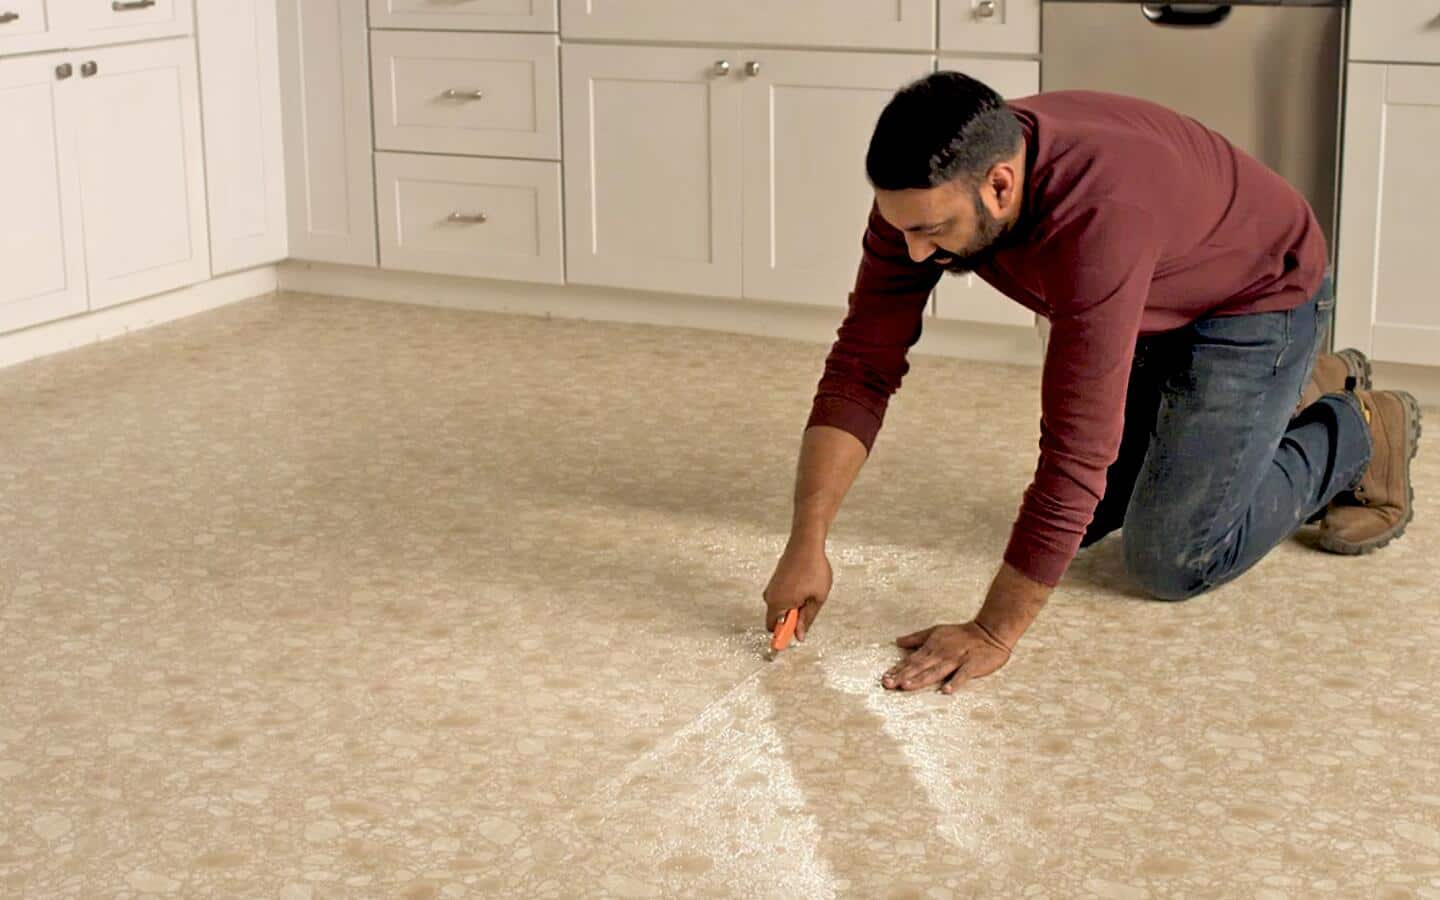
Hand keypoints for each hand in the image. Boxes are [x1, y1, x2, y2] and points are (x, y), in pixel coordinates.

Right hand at [762, 540, 832, 640]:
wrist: (806, 543)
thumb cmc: (813, 569)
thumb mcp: (817, 598)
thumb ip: (806, 619)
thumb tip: (799, 636)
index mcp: (778, 603)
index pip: (773, 629)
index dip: (782, 637)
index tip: (787, 643)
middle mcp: (770, 597)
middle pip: (777, 619)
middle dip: (791, 619)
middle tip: (809, 606)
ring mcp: (771, 588)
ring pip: (780, 608)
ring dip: (793, 607)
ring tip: (809, 592)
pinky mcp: (775, 581)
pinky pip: (781, 598)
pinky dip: (792, 598)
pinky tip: (805, 585)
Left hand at [882, 622, 1011, 692]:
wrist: (990, 632)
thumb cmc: (961, 634)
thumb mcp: (936, 631)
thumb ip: (916, 638)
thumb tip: (897, 641)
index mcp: (932, 647)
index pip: (911, 660)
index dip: (897, 669)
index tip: (884, 678)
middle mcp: (941, 654)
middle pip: (919, 667)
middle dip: (902, 676)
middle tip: (888, 684)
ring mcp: (957, 659)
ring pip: (936, 671)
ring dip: (921, 679)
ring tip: (907, 686)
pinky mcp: (972, 665)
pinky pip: (962, 675)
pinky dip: (955, 682)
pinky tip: (946, 691)